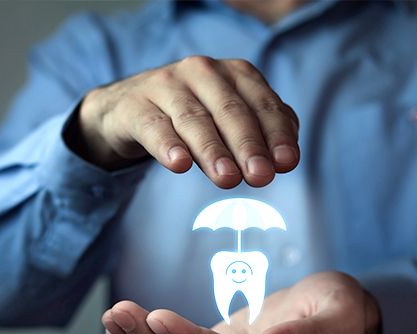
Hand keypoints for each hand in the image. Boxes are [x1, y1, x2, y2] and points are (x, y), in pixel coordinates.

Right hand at [71, 56, 299, 187]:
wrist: (129, 108)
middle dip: (249, 145)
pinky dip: (168, 145)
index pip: (263, 105)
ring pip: (194, 119)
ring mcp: (166, 85)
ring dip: (213, 150)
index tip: (286, 163)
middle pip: (231, 111)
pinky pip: (154, 126)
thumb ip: (263, 131)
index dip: (277, 134)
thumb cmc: (194, 116)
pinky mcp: (135, 105)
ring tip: (227, 178)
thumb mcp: (230, 119)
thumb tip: (285, 158)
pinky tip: (179, 164)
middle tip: (261, 176)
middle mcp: (203, 72)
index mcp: (235, 74)